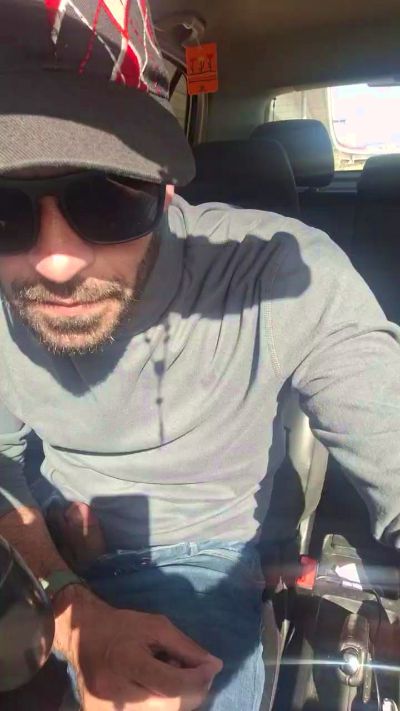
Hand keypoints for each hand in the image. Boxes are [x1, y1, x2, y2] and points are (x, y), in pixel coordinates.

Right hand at [54, 585, 222, 709]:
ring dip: (179, 700)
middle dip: (194, 692)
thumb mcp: (156, 626)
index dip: (199, 679)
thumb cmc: (122, 626)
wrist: (82, 636)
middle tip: (200, 674)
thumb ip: (186, 647)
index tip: (213, 667)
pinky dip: (162, 706)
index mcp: (127, 662)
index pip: (172, 686)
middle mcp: (117, 694)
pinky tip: (160, 689)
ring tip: (175, 678)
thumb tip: (215, 666)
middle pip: (170, 707)